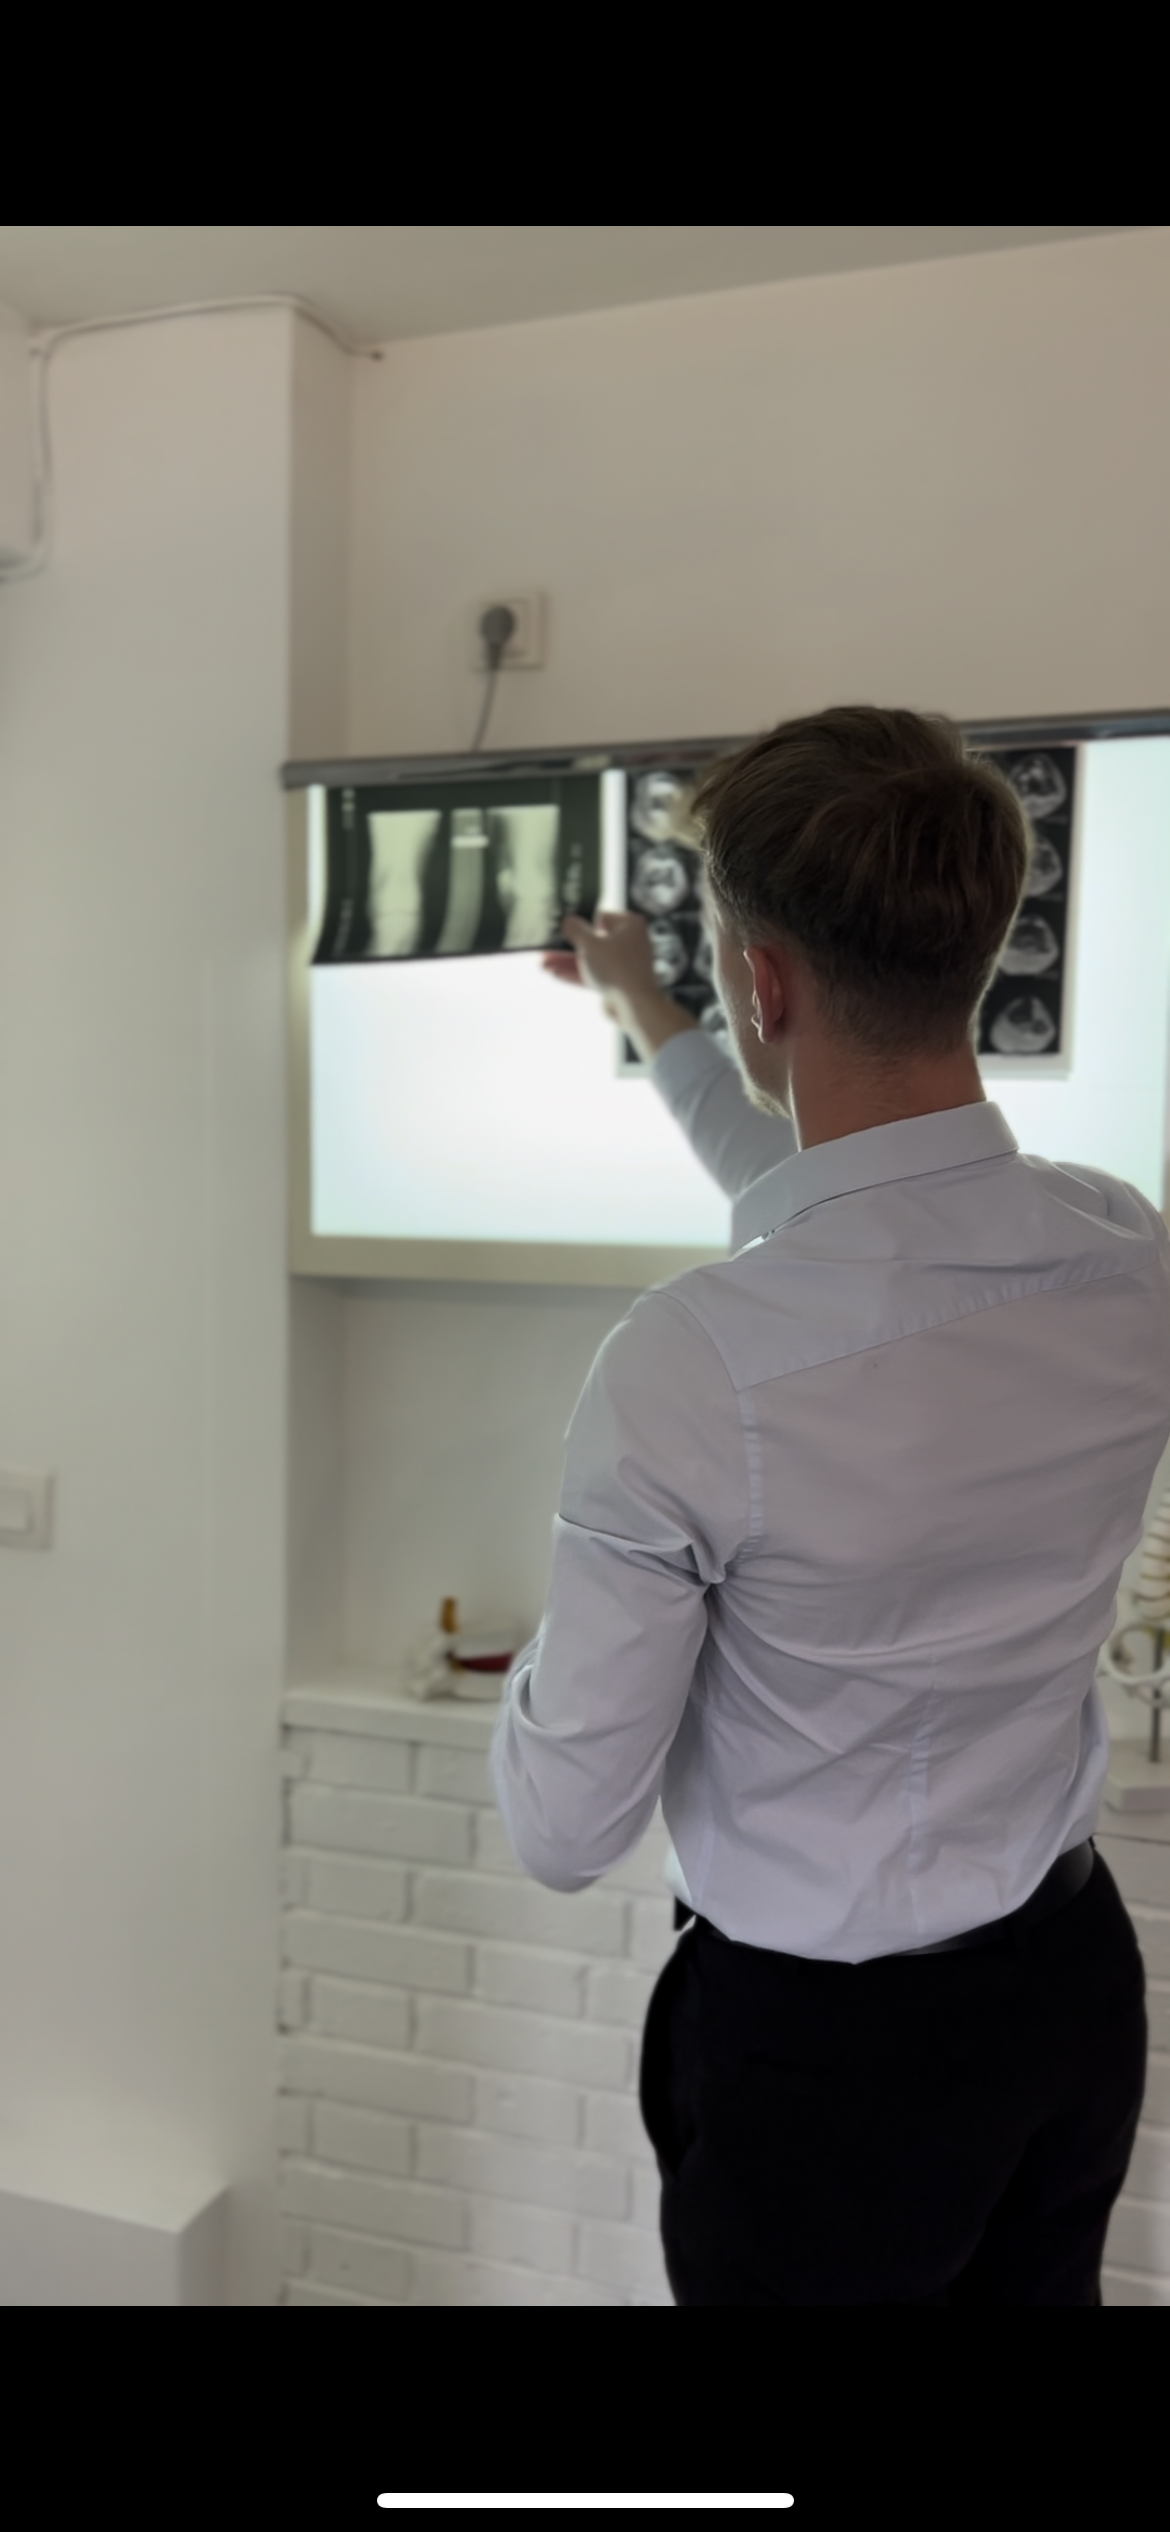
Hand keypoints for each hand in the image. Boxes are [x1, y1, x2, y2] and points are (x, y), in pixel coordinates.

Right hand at [543, 911, 660, 1023]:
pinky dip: (576, 974)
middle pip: (593, 940)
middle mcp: (630, 943)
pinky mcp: (617, 982)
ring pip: (591, 960)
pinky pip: (593, 974)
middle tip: (551, 946)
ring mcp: (624, 964)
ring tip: (547, 963)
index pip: (599, 917)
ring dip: (568, 962)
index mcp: (630, 925)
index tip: (563, 926)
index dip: (579, 922)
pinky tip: (556, 974)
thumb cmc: (621, 971)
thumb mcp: (590, 944)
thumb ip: (575, 930)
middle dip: (568, 946)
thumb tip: (569, 922)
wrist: (634, 1005)